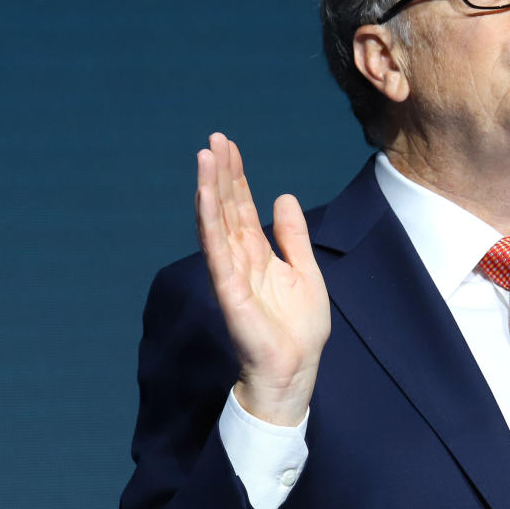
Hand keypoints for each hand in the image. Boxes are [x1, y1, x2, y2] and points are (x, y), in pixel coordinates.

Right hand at [195, 132, 329, 424]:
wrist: (295, 370)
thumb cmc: (299, 329)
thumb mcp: (305, 271)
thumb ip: (293, 236)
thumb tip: (284, 197)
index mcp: (258, 254)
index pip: (241, 207)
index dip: (236, 177)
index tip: (228, 146)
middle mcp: (240, 259)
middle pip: (226, 208)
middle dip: (220, 173)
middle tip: (214, 138)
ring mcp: (231, 273)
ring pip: (216, 223)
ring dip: (209, 189)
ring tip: (205, 156)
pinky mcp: (229, 291)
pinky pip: (216, 252)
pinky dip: (209, 223)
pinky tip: (203, 197)